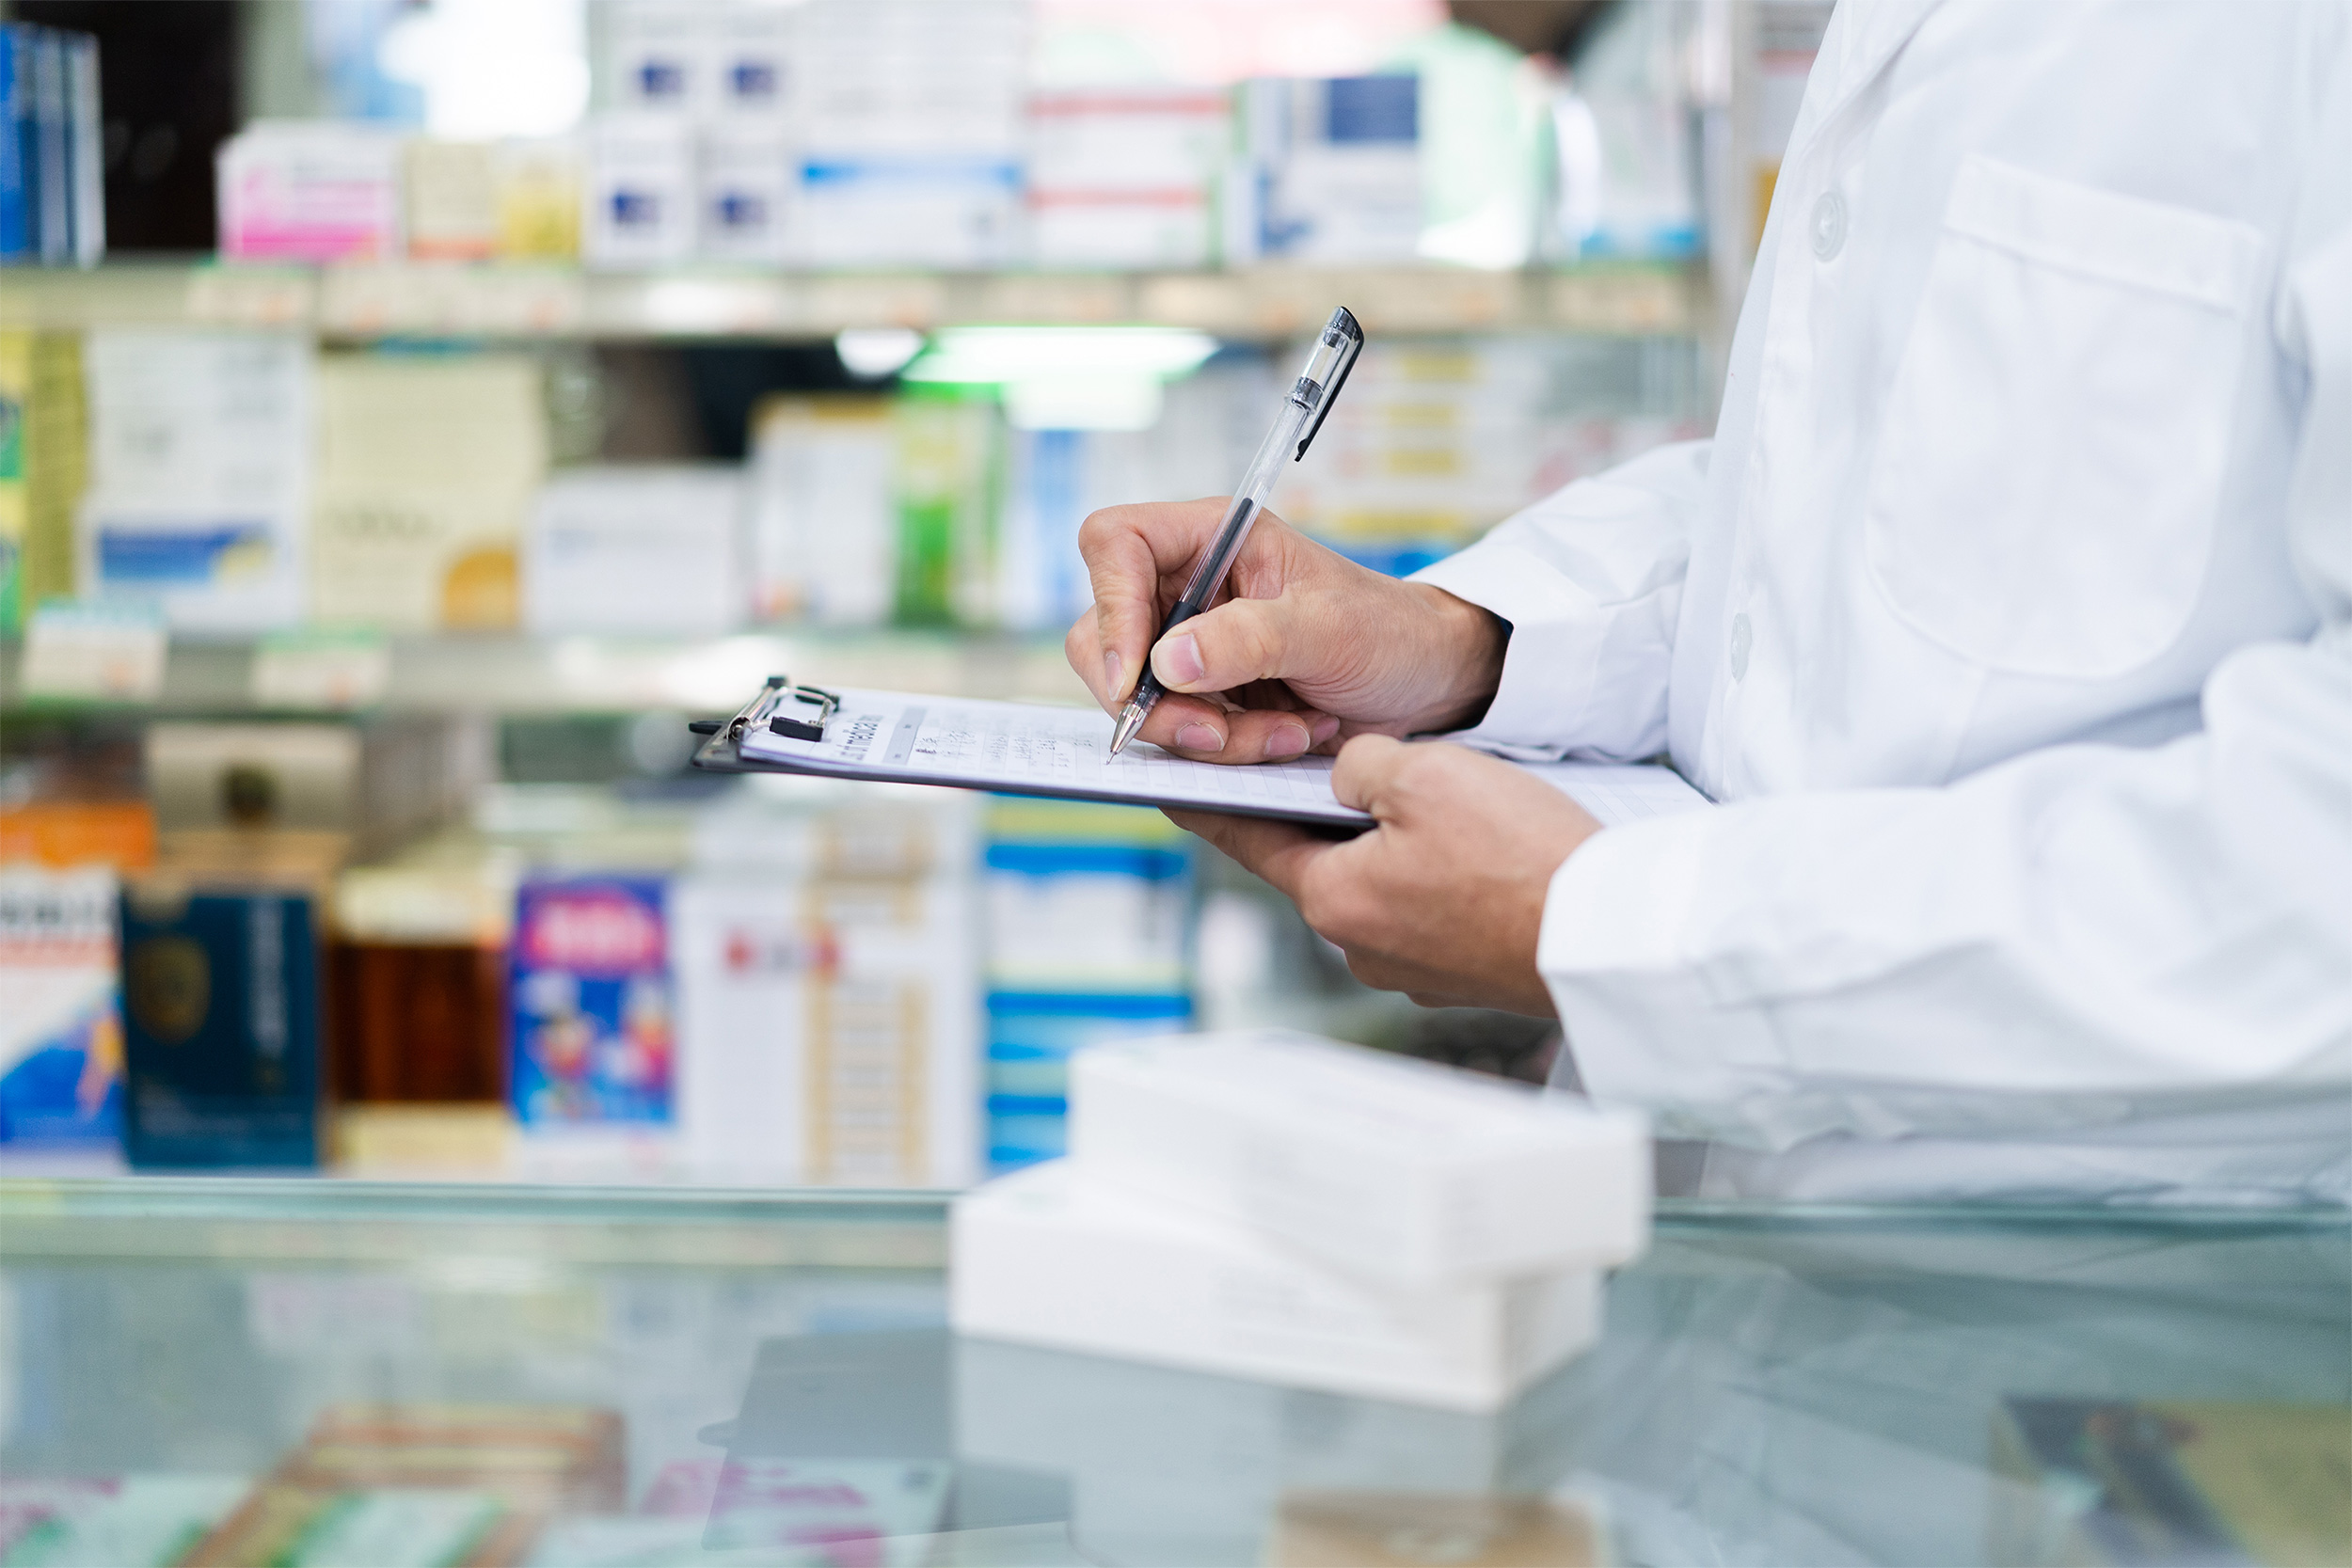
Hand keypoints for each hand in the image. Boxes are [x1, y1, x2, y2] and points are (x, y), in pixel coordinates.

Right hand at [1065, 499, 1506, 763]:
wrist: (1424, 684)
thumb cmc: (1387, 630)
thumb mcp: (1327, 628)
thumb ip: (1248, 639)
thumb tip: (1166, 663)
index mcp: (1208, 538)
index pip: (1113, 544)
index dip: (1111, 605)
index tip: (1139, 675)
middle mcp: (1185, 589)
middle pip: (1104, 639)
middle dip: (1158, 703)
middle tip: (1217, 736)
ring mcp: (1187, 649)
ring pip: (1139, 702)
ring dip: (1207, 737)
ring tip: (1287, 734)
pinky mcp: (1202, 700)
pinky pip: (1176, 737)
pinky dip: (1226, 754)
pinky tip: (1286, 741)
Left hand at [1169, 736, 1602, 1014]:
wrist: (1610, 935)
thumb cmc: (1518, 857)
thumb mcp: (1424, 775)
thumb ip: (1360, 764)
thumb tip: (1348, 776)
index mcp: (1333, 899)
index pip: (1249, 840)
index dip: (1212, 803)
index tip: (1173, 783)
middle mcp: (1360, 947)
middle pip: (1318, 861)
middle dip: (1323, 813)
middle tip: (1328, 762)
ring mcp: (1412, 970)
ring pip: (1377, 884)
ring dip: (1389, 842)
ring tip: (1431, 797)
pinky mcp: (1460, 974)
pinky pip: (1425, 909)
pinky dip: (1432, 873)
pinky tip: (1472, 844)